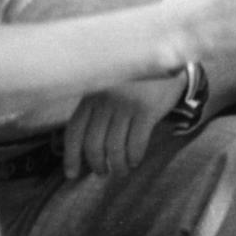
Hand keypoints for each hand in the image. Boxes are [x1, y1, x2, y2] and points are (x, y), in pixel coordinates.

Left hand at [61, 79, 181, 177]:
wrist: (164, 60)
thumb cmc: (133, 82)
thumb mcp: (107, 89)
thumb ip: (94, 110)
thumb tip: (83, 148)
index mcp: (91, 96)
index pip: (74, 131)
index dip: (70, 156)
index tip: (71, 174)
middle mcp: (105, 101)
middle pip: (93, 144)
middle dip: (97, 164)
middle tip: (102, 173)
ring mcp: (126, 105)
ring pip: (114, 147)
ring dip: (117, 165)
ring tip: (121, 171)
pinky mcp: (146, 110)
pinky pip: (136, 143)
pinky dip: (134, 157)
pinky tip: (135, 161)